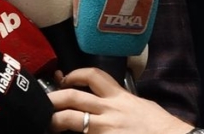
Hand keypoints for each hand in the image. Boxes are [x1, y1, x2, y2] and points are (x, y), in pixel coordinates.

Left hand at [48, 68, 192, 133]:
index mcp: (119, 98)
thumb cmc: (161, 128)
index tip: (64, 80)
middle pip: (72, 98)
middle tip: (42, 103)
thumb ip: (120, 102)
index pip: (92, 76)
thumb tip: (104, 102)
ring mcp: (105, 130)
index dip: (74, 75)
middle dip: (53, 99)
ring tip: (46, 124)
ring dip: (54, 121)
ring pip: (71, 119)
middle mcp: (109, 111)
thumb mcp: (140, 106)